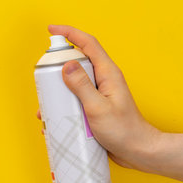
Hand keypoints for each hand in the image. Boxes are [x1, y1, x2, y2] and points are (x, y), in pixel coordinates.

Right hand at [37, 25, 162, 170]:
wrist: (138, 152)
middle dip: (57, 68)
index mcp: (108, 73)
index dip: (69, 33)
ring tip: (46, 108)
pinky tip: (55, 121)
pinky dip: (63, 107)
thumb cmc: (124, 131)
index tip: (51, 30)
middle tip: (43, 78)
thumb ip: (82, 86)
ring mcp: (99, 94)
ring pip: (73, 84)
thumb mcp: (98, 108)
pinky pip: (75, 100)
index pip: (87, 44)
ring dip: (58, 92)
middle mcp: (103, 80)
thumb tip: (67, 64)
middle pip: (77, 63)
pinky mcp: (94, 107)